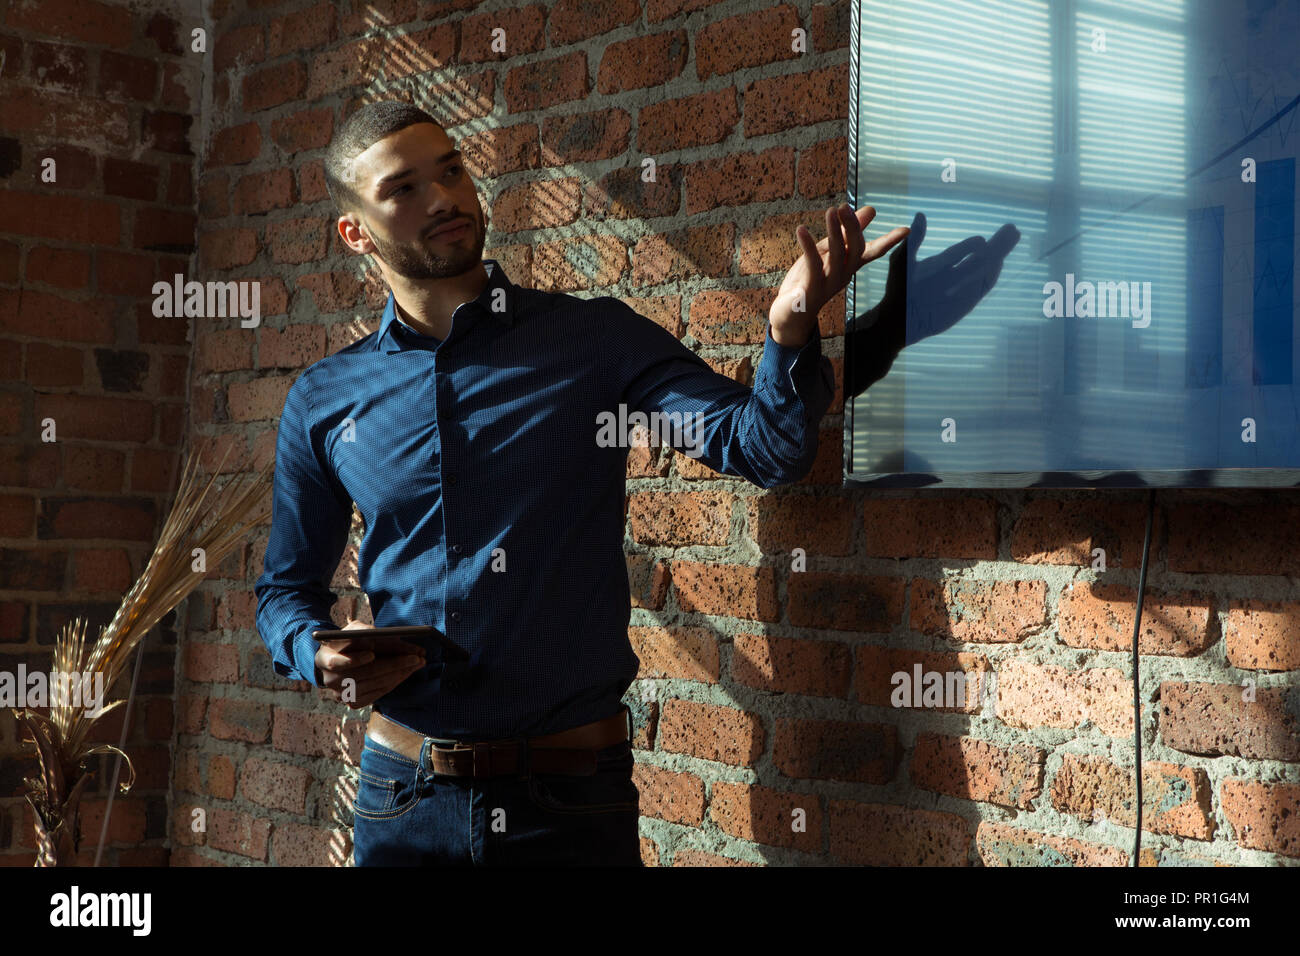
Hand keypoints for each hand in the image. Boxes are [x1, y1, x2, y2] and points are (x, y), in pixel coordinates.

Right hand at [315, 619, 424, 708]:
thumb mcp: (350, 631)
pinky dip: (395, 682)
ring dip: (400, 673)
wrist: (336, 663)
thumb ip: (363, 631)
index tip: (372, 653)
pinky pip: (378, 693)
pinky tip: (407, 672)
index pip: (337, 662)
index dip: (354, 659)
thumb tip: (386, 636)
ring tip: (418, 662)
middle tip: (416, 656)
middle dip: (394, 663)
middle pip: (364, 674)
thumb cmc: (347, 642)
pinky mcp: (353, 703)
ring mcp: (341, 694)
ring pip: (375, 683)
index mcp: (324, 659)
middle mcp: (330, 680)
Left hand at [769, 202, 909, 346]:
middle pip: (855, 250)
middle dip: (852, 227)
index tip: (907, 230)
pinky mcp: (811, 289)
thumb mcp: (827, 252)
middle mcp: (843, 274)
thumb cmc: (809, 280)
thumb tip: (872, 209)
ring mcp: (829, 283)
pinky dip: (807, 246)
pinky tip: (801, 230)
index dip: (889, 241)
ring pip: (837, 256)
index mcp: (849, 266)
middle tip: (844, 206)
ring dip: (835, 232)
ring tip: (831, 211)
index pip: (873, 252)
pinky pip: (813, 265)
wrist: (790, 315)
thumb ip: (846, 232)